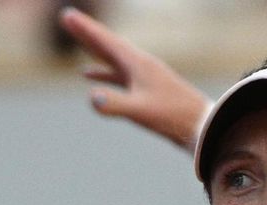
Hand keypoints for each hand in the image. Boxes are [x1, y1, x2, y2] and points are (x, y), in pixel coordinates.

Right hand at [57, 7, 210, 149]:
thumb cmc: (172, 116)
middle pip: (107, 44)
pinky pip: (117, 76)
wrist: (200, 126)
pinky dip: (102, 72)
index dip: (85, 29)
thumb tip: (92, 97)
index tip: (67, 15)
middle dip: (85, 32)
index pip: (105, 41)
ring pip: (112, 57)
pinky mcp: (144, 89)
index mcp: (137, 63)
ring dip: (94, 48)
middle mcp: (139, 64)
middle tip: (67, 18)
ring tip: (78, 40)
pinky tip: (90, 75)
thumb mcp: (140, 110)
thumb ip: (115, 104)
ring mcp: (142, 76)